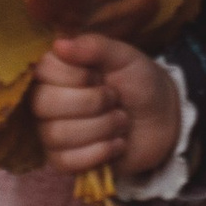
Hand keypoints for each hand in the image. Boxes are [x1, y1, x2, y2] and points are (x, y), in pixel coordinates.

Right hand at [29, 33, 182, 178]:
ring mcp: (52, 133)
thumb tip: (59, 44)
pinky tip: (117, 143)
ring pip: (57, 135)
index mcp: (58, 71)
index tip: (99, 75)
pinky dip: (100, 152)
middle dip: (91, 103)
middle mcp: (48, 101)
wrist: (162, 120)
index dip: (75, 75)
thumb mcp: (125, 57)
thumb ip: (95, 47)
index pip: (43, 70)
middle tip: (115, 99)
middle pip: (44, 104)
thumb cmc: (139, 83)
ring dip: (101, 127)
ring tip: (121, 121)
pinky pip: (66, 162)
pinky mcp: (65, 161)